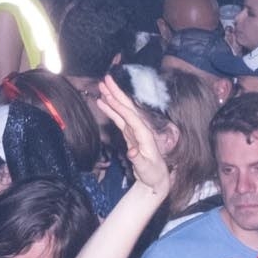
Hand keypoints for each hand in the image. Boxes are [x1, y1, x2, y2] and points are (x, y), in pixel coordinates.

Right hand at [93, 76, 172, 194]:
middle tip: (106, 79)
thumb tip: (132, 151)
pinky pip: (118, 118)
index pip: (130, 117)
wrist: (155, 178)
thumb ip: (138, 159)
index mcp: (144, 134)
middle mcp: (140, 128)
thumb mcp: (146, 168)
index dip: (119, 106)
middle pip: (127, 107)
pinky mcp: (129, 133)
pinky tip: (102, 102)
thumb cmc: (152, 174)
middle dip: (116, 93)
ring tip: (102, 86)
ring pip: (122, 110)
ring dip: (112, 98)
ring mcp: (134, 130)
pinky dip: (110, 110)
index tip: (108, 96)